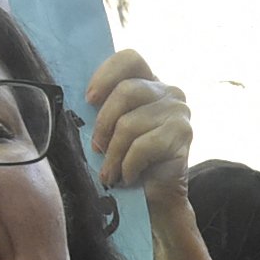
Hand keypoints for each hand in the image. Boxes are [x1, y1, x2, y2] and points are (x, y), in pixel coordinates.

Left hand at [85, 49, 191, 203]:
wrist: (156, 199)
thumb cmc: (128, 162)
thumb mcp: (112, 129)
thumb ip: (103, 108)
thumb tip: (76, 100)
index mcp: (150, 84)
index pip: (130, 59)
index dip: (106, 74)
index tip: (89, 99)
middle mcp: (170, 92)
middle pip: (126, 91)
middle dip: (104, 123)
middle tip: (96, 148)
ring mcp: (179, 112)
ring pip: (130, 123)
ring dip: (114, 154)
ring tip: (110, 173)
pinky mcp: (184, 134)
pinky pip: (143, 145)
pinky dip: (129, 165)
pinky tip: (128, 177)